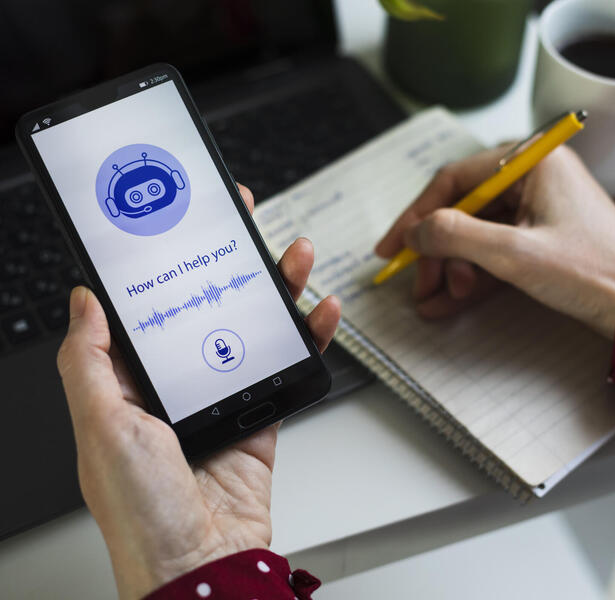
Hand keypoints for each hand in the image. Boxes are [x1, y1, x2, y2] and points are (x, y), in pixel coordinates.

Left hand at [56, 184, 340, 599]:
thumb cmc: (142, 510)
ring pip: (256, 329)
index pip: (152, 308)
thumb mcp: (101, 426)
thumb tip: (82, 301)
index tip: (181, 227)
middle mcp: (178, 386)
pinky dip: (309, 337)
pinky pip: (290, 366)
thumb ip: (88, 360)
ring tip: (294, 256)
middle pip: (211, 308)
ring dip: (278, 290)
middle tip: (244, 222)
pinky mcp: (261, 416)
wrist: (202, 564)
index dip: (168, 264)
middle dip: (230, 263)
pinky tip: (320, 313)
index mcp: (131, 384)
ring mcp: (224, 398)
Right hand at [375, 145, 614, 338]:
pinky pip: (496, 251)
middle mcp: (534, 177)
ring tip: (436, 300)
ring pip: (477, 233)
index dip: (417, 215)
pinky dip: (473, 275)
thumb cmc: (593, 272)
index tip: (393, 247)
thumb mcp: (514, 253)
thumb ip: (456, 236)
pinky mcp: (543, 237)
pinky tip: (448, 302)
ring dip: (453, 268)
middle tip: (418, 284)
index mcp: (533, 161)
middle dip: (437, 252)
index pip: (456, 180)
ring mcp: (539, 208)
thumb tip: (415, 232)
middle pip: (464, 209)